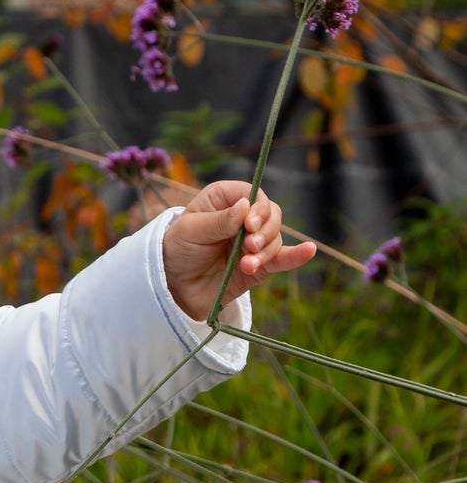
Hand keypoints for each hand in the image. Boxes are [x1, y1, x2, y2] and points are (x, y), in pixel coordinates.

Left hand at [161, 179, 315, 321]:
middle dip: (265, 230)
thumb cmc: (177, 250)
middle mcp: (244, 217)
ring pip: (276, 239)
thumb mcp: (190, 232)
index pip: (254, 195)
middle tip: (249, 246)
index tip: (249, 225)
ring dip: (265, 251)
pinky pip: (282, 259)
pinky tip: (308, 250)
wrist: (173, 287)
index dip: (257, 209)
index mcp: (226, 199)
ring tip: (246, 264)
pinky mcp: (258, 266)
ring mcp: (253, 242)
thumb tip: (246, 206)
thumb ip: (218, 221)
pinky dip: (296, 256)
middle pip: (272, 215)